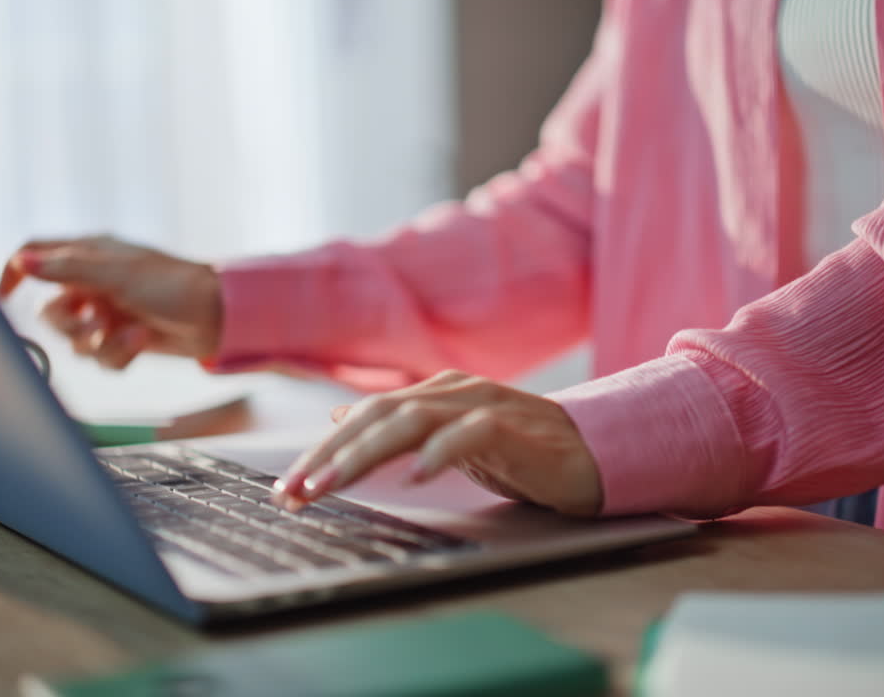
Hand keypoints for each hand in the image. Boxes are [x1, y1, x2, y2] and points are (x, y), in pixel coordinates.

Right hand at [0, 236, 221, 368]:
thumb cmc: (174, 285)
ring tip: (130, 335)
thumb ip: (68, 269)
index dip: (14, 273)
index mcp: (90, 253)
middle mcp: (94, 281)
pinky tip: (140, 342)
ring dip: (100, 342)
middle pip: (51, 310)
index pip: (35, 254)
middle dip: (70, 325)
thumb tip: (21, 262)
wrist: (219, 318)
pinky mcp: (124, 338)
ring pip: (76, 340)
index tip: (2, 299)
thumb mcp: (118, 274)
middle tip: (95, 325)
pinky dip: (118, 353)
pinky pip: (101, 356)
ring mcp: (109, 311)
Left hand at [271, 370, 603, 516]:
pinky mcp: (517, 429)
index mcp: (437, 394)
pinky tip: (415, 477)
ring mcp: (486, 406)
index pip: (366, 416)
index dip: (323, 450)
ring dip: (366, 453)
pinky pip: (472, 434)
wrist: (595, 454)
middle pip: (379, 415)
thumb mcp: (449, 438)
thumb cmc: (522, 451)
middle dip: (330, 455)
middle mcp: (455, 392)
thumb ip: (399, 427)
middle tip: (295, 491)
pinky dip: (440, 453)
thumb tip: (340, 418)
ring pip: (413, 419)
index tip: (288, 488)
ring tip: (334, 483)